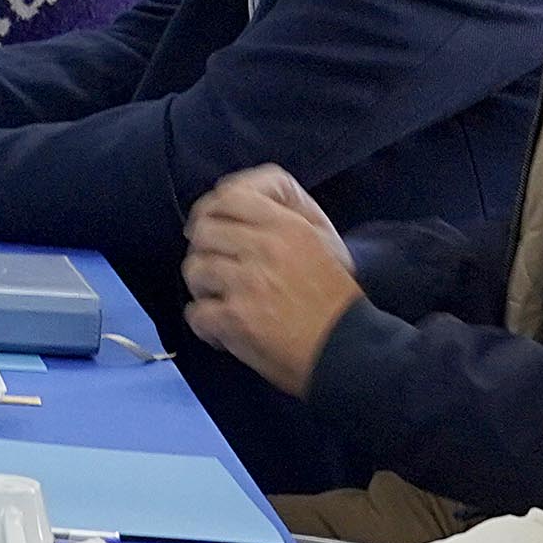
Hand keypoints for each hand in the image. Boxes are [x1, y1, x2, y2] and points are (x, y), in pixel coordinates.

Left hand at [182, 165, 364, 398]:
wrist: (348, 350)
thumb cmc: (336, 297)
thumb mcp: (324, 240)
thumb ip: (290, 210)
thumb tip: (256, 191)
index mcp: (286, 226)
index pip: (229, 195)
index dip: (212, 209)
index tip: (211, 225)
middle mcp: (264, 248)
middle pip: (203, 231)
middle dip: (206, 251)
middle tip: (219, 270)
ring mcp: (247, 283)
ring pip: (195, 269)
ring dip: (203, 288)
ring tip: (224, 301)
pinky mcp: (235, 319)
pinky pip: (196, 312)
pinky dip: (205, 325)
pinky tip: (225, 330)